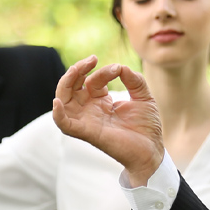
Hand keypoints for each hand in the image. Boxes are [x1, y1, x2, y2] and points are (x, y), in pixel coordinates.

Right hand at [52, 56, 164, 185]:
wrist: (152, 150)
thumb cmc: (146, 127)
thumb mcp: (144, 97)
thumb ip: (134, 80)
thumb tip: (122, 67)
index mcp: (100, 102)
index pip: (92, 81)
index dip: (103, 71)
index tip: (119, 69)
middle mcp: (90, 110)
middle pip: (72, 87)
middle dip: (77, 70)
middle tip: (92, 59)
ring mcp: (87, 121)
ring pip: (63, 99)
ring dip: (66, 82)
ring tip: (77, 69)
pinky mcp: (87, 133)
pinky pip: (65, 125)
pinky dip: (58, 115)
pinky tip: (57, 102)